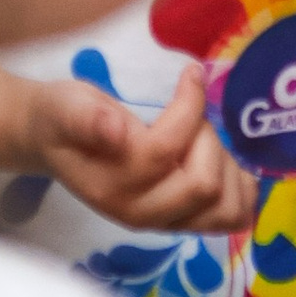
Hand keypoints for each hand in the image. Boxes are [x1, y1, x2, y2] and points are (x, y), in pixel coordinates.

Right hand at [23, 63, 258, 235]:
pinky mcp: (180, 221)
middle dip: (207, 140)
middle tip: (193, 116)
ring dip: (230, 169)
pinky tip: (233, 165)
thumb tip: (114, 129)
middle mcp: (139, 212)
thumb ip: (86, 119)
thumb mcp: (67, 108)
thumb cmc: (63, 118)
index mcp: (112, 185)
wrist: (53, 142)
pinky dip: (242, 192)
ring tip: (209, 139)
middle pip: (202, 185)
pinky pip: (228, 219)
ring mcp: (162, 222)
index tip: (191, 74)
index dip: (188, 107)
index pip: (166, 151)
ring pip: (224, 210)